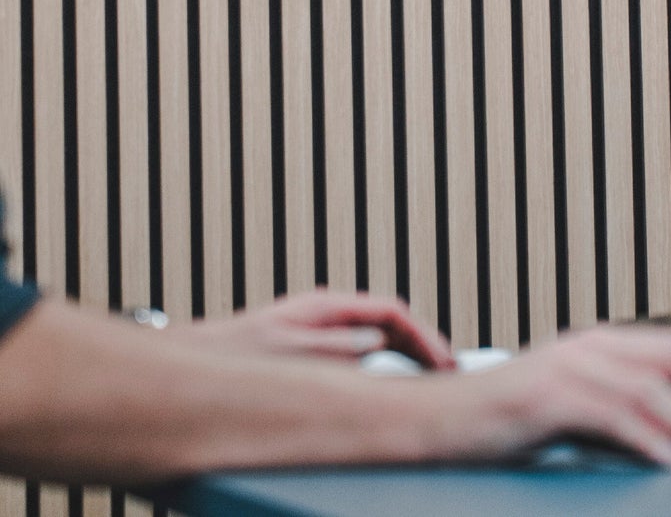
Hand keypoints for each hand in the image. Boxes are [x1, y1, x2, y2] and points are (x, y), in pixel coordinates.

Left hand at [173, 290, 456, 369]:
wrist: (191, 366)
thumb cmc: (230, 355)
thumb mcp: (289, 347)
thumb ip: (335, 344)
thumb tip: (377, 342)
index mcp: (325, 309)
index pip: (391, 313)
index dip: (423, 337)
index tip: (444, 361)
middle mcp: (325, 319)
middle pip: (389, 327)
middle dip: (420, 348)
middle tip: (447, 373)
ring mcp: (318, 336)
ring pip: (375, 344)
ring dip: (402, 361)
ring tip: (425, 384)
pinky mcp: (309, 356)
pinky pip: (356, 362)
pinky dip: (378, 373)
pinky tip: (382, 394)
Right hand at [437, 324, 670, 466]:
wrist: (436, 420)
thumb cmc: (503, 422)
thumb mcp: (570, 411)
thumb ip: (617, 416)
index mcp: (598, 345)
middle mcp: (589, 346)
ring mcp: (567, 365)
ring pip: (650, 387)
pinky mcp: (546, 395)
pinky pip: (611, 413)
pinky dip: (648, 436)